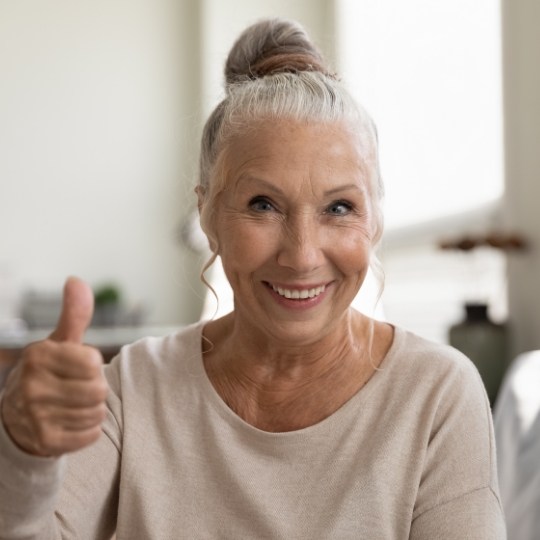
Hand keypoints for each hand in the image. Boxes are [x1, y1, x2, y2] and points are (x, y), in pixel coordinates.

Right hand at [1, 277, 107, 456]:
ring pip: (97, 413)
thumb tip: (76, 280)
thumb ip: (74, 314)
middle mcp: (32, 385)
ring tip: (74, 405)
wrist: (18, 417)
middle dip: (95, 389)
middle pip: (98, 390)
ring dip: (92, 410)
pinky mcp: (44, 441)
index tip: (80, 367)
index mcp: (38, 356)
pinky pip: (92, 435)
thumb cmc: (49, 372)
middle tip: (78, 388)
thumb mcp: (59, 341)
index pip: (94, 363)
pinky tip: (71, 422)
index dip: (94, 365)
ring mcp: (35, 415)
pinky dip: (88, 430)